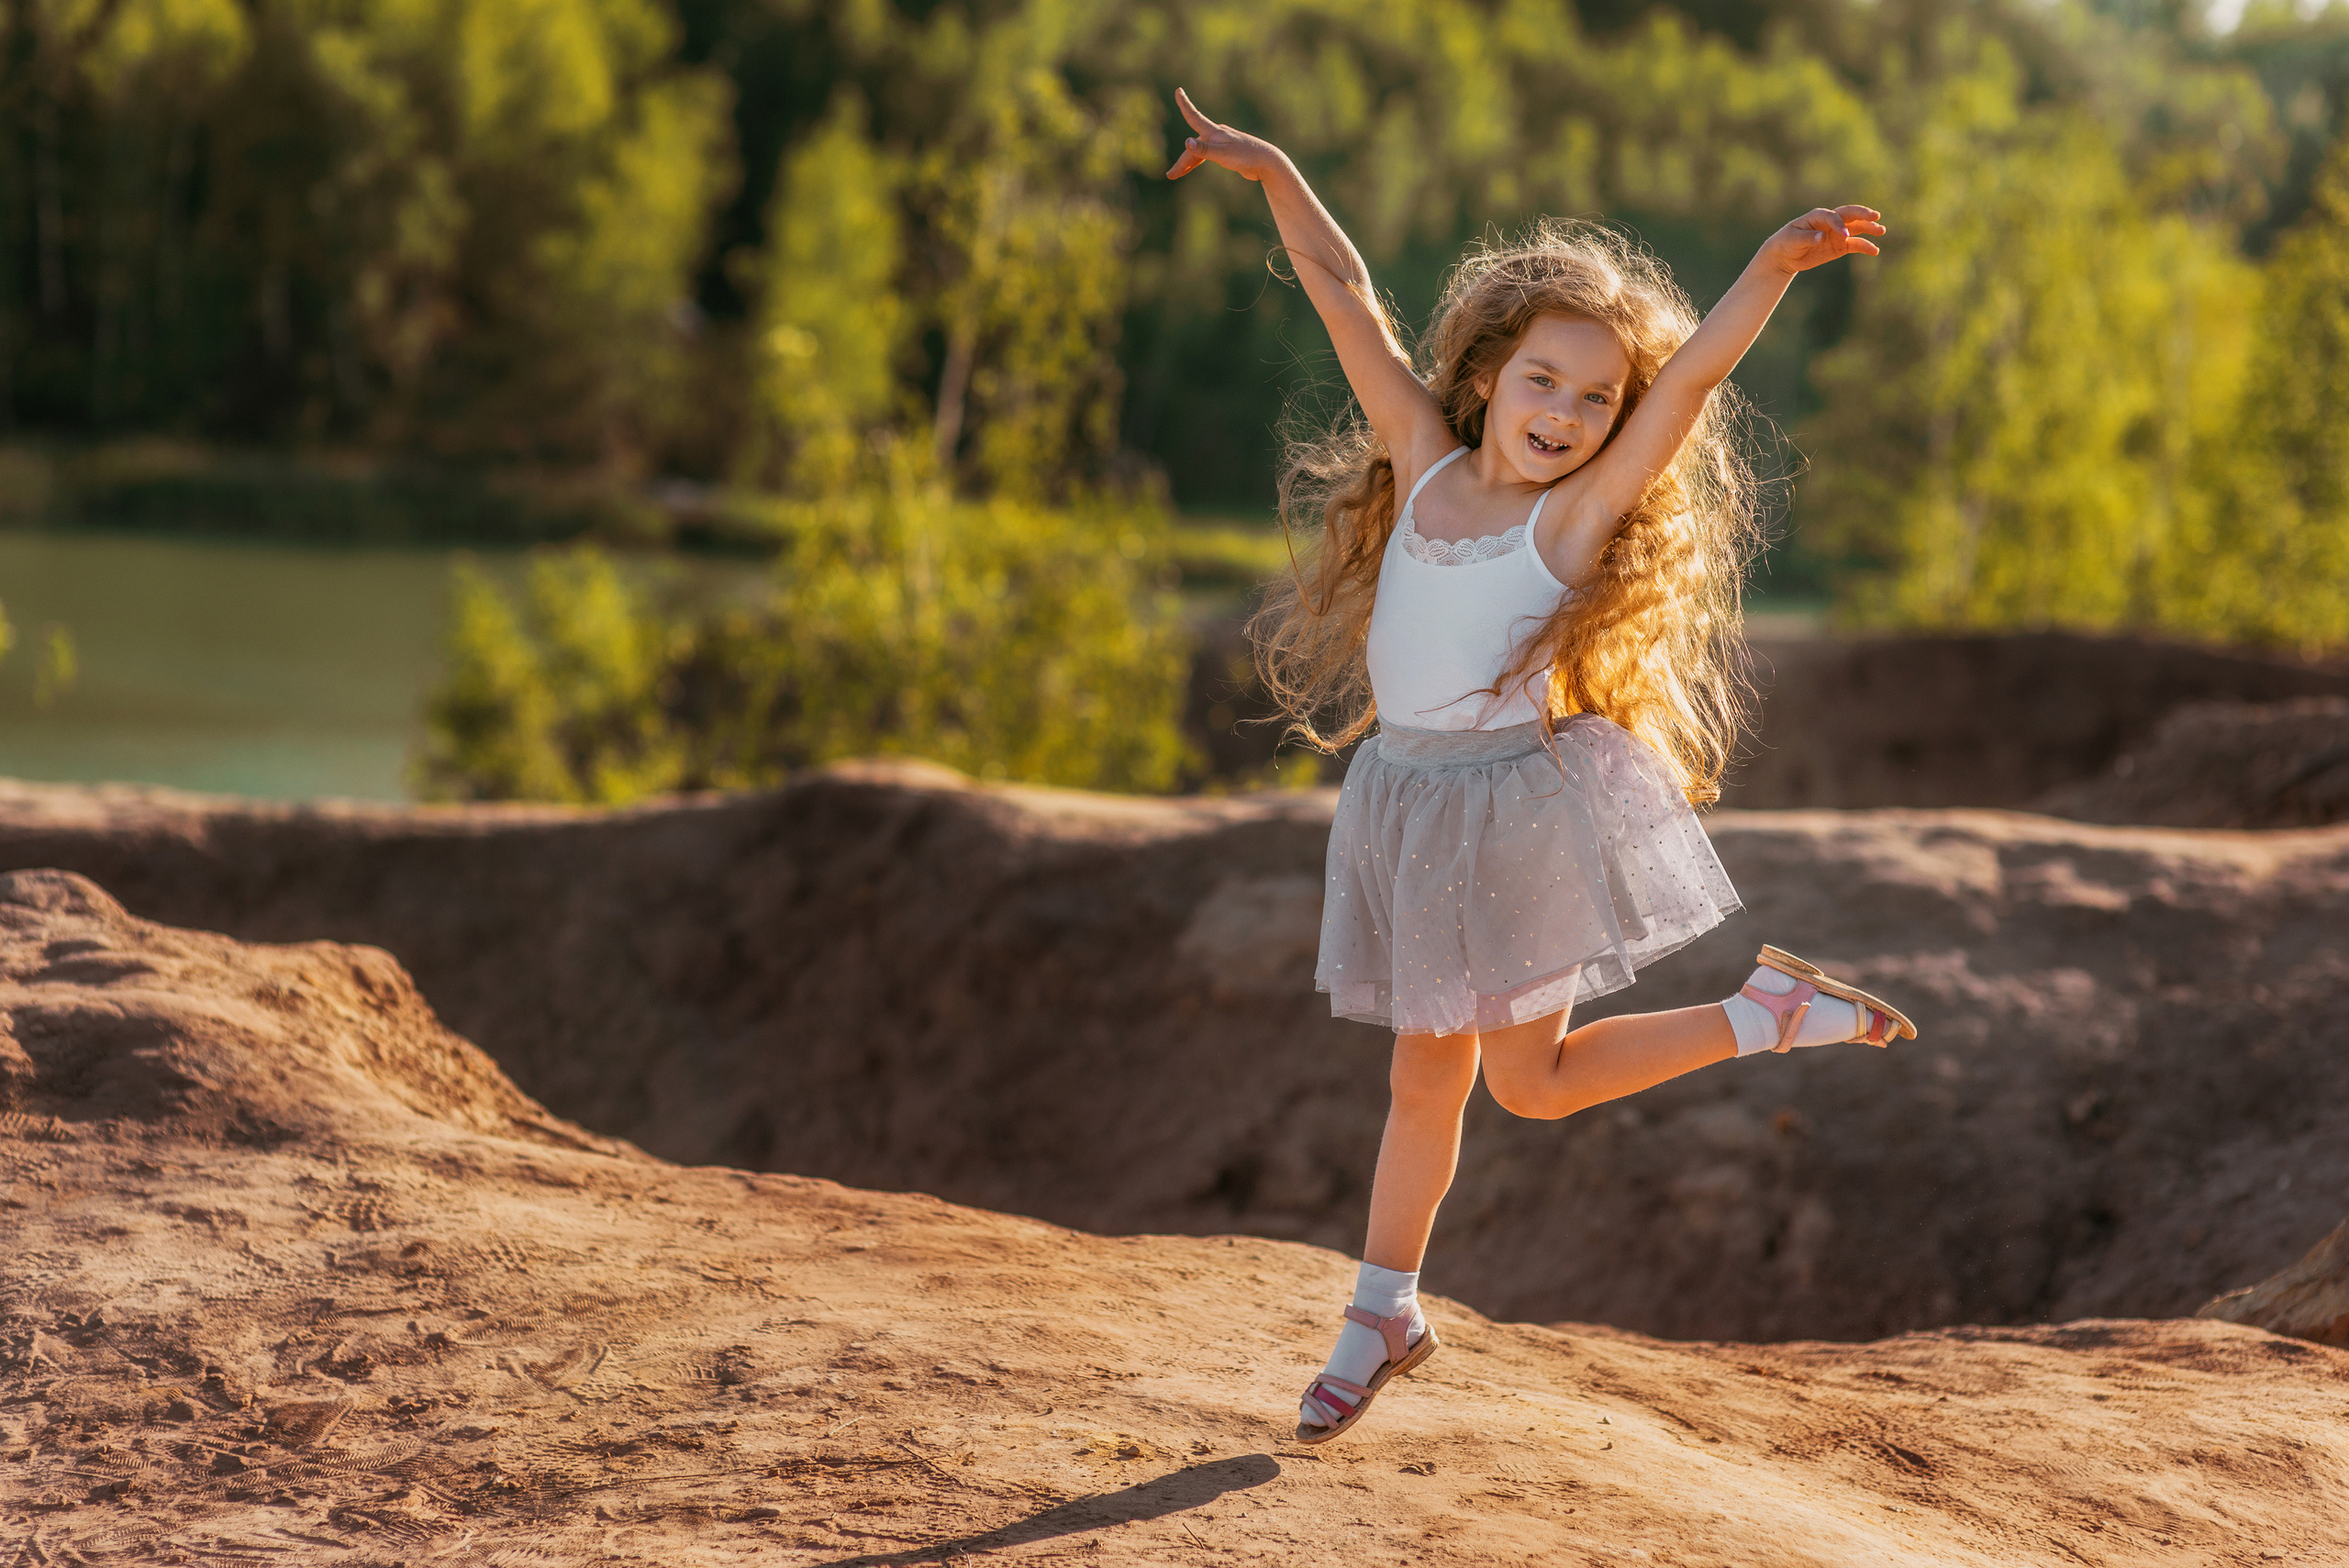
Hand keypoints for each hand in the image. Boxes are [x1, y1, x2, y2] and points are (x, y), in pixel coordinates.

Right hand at [1165, 88, 1286, 182]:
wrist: (1266, 163)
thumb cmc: (1246, 157)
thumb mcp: (1223, 155)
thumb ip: (1205, 150)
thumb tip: (1186, 142)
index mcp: (1214, 133)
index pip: (1195, 117)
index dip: (1185, 104)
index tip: (1179, 90)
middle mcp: (1216, 135)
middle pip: (1193, 147)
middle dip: (1181, 161)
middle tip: (1170, 175)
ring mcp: (1221, 143)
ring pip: (1198, 153)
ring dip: (1187, 163)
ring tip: (1176, 175)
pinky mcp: (1226, 152)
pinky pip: (1205, 156)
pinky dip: (1196, 162)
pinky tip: (1190, 169)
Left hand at [1758, 205, 1884, 274]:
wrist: (1785, 255)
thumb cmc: (1786, 242)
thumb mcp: (1793, 239)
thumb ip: (1807, 237)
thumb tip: (1821, 237)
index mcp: (1818, 216)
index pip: (1833, 216)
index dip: (1839, 224)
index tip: (1844, 235)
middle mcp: (1831, 222)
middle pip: (1850, 215)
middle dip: (1863, 215)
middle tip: (1876, 217)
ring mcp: (1837, 233)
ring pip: (1856, 228)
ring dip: (1869, 229)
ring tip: (1881, 231)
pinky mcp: (1840, 246)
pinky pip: (1855, 245)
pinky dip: (1865, 246)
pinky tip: (1875, 251)